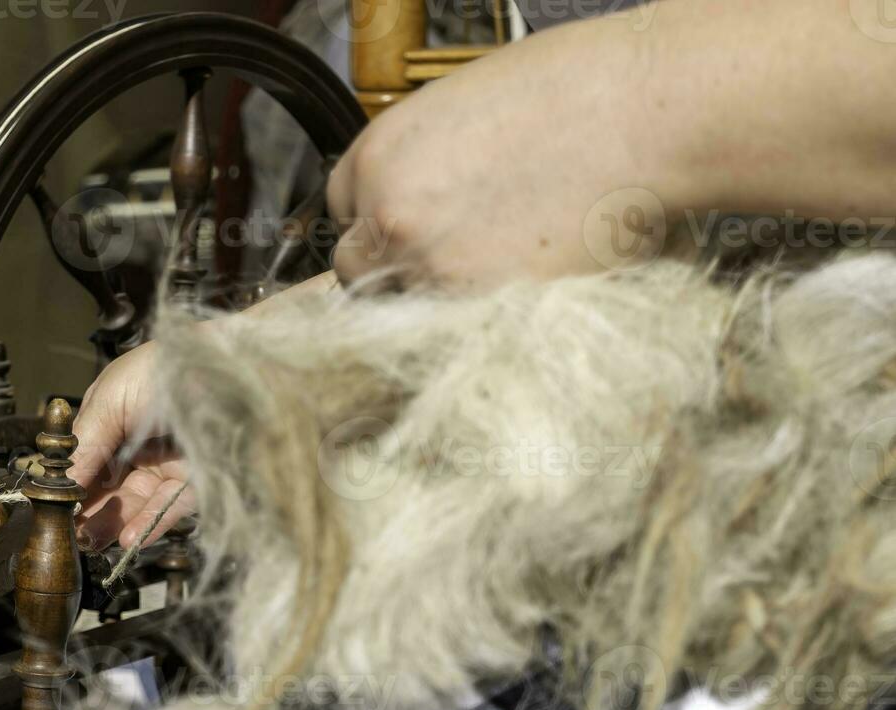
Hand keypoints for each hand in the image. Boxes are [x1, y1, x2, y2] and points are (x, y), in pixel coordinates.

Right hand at [70, 342, 192, 550]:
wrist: (227, 368)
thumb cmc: (166, 368)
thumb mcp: (111, 399)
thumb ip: (84, 443)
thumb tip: (58, 483)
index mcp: (113, 420)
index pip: (85, 461)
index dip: (70, 486)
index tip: (54, 511)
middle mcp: (138, 446)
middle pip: (108, 489)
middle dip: (88, 514)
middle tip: (71, 536)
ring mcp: (167, 466)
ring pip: (135, 505)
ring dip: (113, 526)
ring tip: (94, 543)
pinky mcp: (196, 483)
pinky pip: (169, 510)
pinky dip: (149, 526)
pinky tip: (128, 538)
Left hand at [327, 0, 895, 287]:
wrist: (651, 113)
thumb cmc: (579, 92)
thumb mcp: (468, 108)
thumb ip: (426, 160)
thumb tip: (420, 199)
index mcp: (381, 153)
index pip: (341, 207)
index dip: (378, 218)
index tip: (410, 226)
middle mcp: (390, 213)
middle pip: (356, 268)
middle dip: (393, 267)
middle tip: (452, 258)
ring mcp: (430, 266)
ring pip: (400, 308)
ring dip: (432, 299)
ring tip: (494, 272)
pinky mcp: (477, 306)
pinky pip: (449, 332)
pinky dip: (473, 322)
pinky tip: (518, 286)